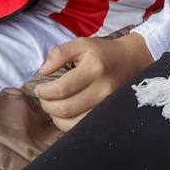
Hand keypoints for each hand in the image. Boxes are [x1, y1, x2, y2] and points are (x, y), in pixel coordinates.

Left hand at [33, 33, 152, 130]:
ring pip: (73, 122)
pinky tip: (64, 113)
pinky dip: (67, 123)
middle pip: (66, 108)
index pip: (62, 88)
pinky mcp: (109, 113)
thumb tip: (44, 71)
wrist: (130, 61)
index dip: (45, 91)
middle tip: (43, 97)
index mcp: (95, 68)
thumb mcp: (81, 44)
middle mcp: (103, 88)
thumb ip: (60, 53)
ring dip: (55, 116)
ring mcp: (107, 103)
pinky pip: (83, 126)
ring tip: (52, 105)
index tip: (39, 88)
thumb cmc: (102, 53)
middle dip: (47, 105)